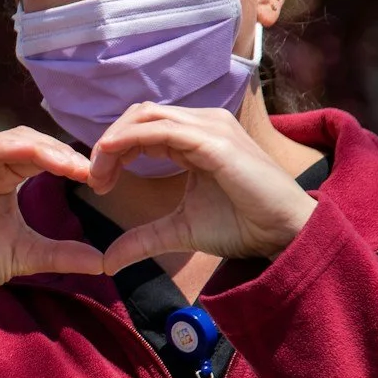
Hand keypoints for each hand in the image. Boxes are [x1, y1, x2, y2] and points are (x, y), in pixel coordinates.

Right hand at [0, 127, 105, 323]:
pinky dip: (4, 150)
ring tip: (70, 166)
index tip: (100, 177)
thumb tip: (104, 261)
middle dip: (60, 152)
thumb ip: (62, 253)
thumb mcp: (26, 255)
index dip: (69, 159)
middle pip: (26, 140)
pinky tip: (31, 154)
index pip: (38, 152)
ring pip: (4, 142)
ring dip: (40, 149)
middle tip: (89, 170)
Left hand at [88, 104, 316, 271]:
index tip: (99, 184)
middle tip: (95, 179)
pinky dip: (130, 140)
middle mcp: (202, 124)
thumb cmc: (240, 225)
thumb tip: (107, 262)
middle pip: (139, 115)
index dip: (113, 149)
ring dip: (114, 142)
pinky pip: (161, 130)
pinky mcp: (215, 142)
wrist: (282, 233)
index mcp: (194, 137)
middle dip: (108, 143)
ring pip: (146, 116)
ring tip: (100, 175)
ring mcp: (211, 128)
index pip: (142, 126)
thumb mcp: (179, 231)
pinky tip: (111, 157)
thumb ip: (142, 239)